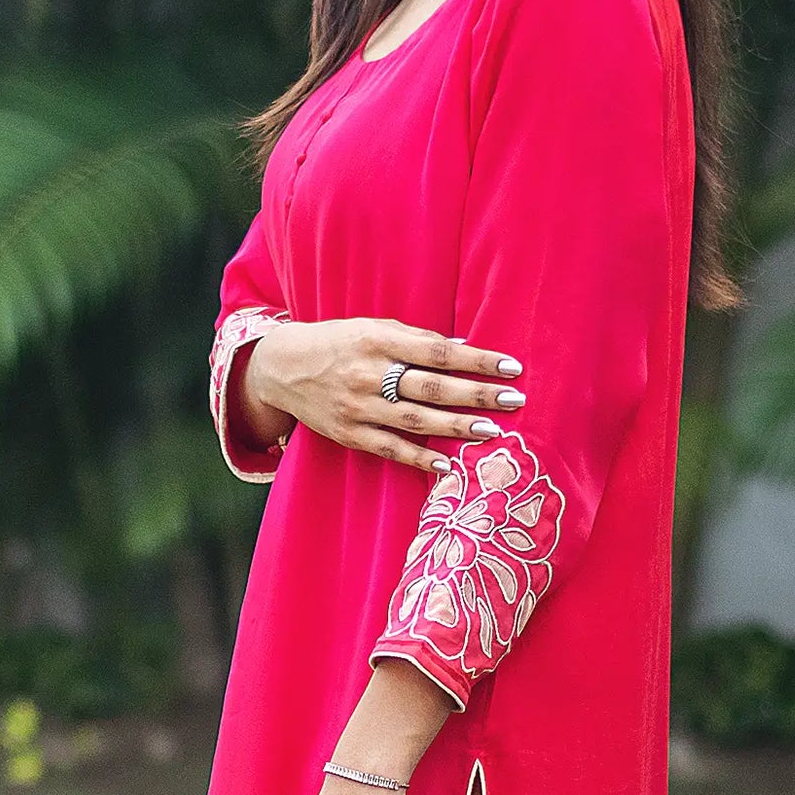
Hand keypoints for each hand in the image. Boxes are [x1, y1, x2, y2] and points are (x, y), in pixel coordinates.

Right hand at [243, 319, 524, 477]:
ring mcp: (358, 408)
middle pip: (431, 387)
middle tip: (513, 400)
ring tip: (491, 431)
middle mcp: (368, 375)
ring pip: (415, 420)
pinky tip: (448, 465)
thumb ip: (416, 340)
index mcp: (377, 341)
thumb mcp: (373, 329)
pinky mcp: (349, 435)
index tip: (510, 367)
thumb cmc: (338, 343)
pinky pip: (390, 449)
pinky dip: (420, 458)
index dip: (476, 360)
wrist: (281, 368)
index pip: (437, 352)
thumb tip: (463, 348)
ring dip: (456, 427)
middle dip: (475, 394)